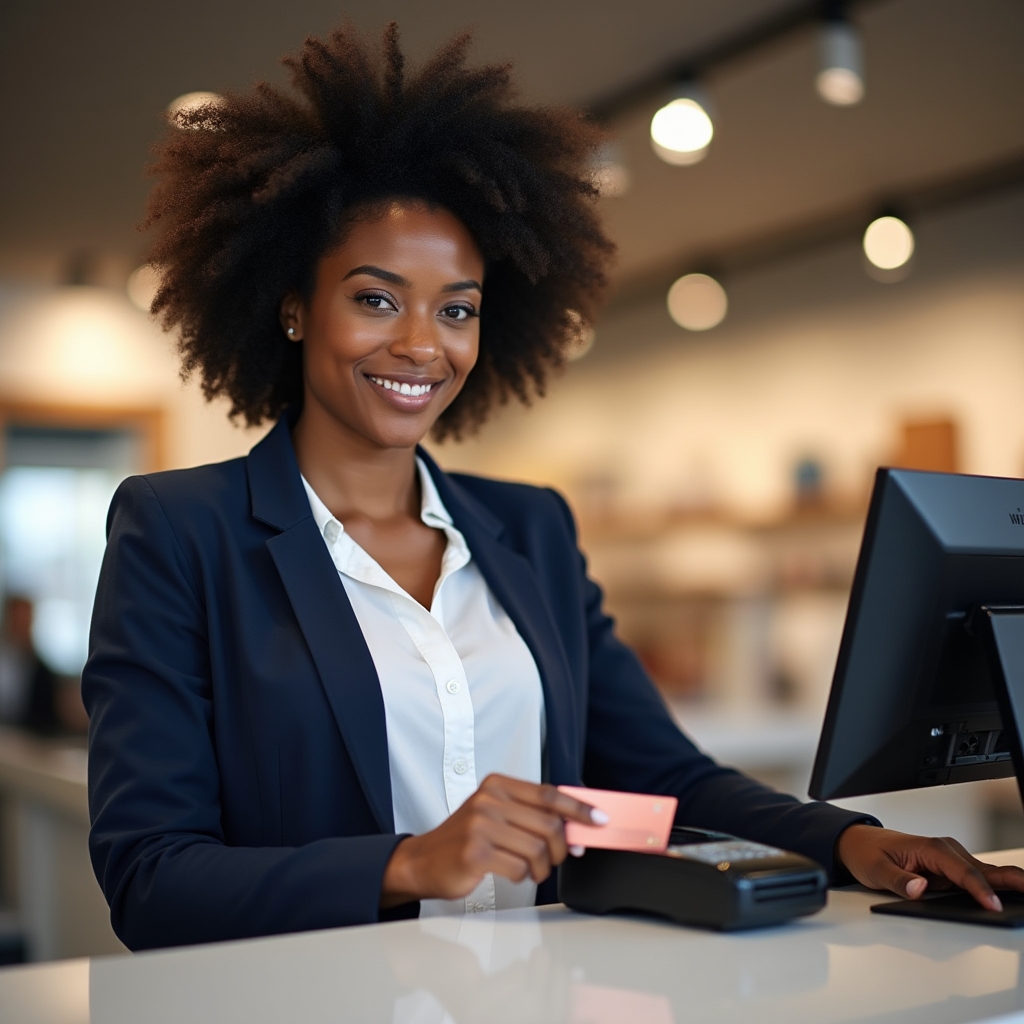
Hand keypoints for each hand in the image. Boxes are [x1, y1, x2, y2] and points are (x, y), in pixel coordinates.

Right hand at [380, 774, 602, 907]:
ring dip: (542, 867)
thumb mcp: (496, 814)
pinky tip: (512, 873)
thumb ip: (531, 815)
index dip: (578, 808)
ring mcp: (481, 825)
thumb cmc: (466, 839)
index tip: (599, 819)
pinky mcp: (476, 853)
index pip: (549, 793)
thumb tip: (576, 828)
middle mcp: (489, 800)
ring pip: (538, 849)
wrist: (423, 861)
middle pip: (548, 823)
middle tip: (556, 858)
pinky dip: (523, 876)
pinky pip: (520, 868)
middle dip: (560, 847)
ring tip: (532, 870)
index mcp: (498, 784)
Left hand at [836, 824, 1023, 910]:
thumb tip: (920, 889)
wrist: (859, 843)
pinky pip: (977, 879)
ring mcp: (950, 860)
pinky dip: (996, 887)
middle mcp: (945, 850)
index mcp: (930, 847)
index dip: (980, 889)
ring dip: (1008, 885)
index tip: (993, 905)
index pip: (962, 871)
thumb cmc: (868, 853)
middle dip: (1011, 881)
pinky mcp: (950, 870)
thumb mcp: (876, 870)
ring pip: (986, 874)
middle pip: (984, 870)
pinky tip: (1009, 898)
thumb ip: (898, 881)